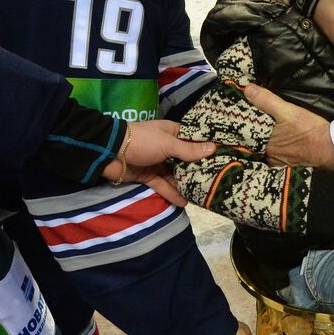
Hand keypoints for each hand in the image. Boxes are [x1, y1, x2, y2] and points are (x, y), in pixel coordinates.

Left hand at [101, 119, 215, 206]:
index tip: (224, 157)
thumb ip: (189, 150)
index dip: (207, 148)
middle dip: (199, 170)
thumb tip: (213, 148)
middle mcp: (167, 147)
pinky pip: (163, 185)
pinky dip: (172, 193)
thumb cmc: (142, 141)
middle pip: (186, 160)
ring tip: (203, 194)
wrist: (109, 152)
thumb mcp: (168, 144)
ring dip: (186, 184)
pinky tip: (185, 202)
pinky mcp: (149, 176)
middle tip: (217, 180)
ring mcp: (158, 163)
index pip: (194, 140)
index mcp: (172, 133)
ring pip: (176, 175)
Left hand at [243, 84, 333, 169]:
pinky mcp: (293, 162)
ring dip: (266, 143)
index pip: (247, 139)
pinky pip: (279, 156)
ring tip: (265, 131)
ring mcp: (283, 162)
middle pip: (257, 145)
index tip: (240, 124)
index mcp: (266, 146)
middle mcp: (272, 157)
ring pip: (268, 151)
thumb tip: (247, 89)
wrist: (332, 146)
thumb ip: (266, 100)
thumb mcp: (287, 111)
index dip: (244, 131)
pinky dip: (278, 149)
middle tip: (252, 125)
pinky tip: (280, 142)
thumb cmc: (309, 129)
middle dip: (255, 136)